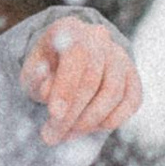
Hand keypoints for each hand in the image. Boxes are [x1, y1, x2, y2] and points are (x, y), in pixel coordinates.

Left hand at [23, 14, 141, 145]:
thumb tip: (47, 89)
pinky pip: (131, 102)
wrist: (66, 63)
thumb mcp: (31, 72)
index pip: (76, 56)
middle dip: (72, 113)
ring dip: (89, 121)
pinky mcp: (133, 77)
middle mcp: (100, 38)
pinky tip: (88, 130)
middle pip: (93, 77)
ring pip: (113, 92)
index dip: (66, 87)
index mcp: (71, 28)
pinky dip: (111, 121)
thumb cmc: (45, 69)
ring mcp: (120, 57)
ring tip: (66, 136)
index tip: (54, 115)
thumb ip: (36, 79)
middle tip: (51, 137)